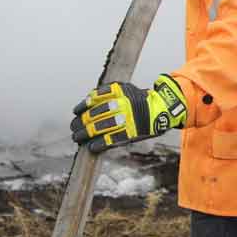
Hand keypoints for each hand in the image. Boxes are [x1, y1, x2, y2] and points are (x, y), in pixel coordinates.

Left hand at [71, 75, 187, 151]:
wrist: (162, 110)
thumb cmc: (140, 101)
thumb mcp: (126, 90)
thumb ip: (108, 93)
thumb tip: (87, 102)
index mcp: (119, 92)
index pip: (94, 98)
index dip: (82, 106)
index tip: (76, 112)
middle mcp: (121, 104)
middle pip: (93, 114)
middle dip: (80, 123)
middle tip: (73, 127)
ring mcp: (125, 119)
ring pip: (98, 127)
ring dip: (84, 134)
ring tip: (77, 137)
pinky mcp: (130, 133)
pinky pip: (110, 140)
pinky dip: (98, 144)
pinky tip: (91, 147)